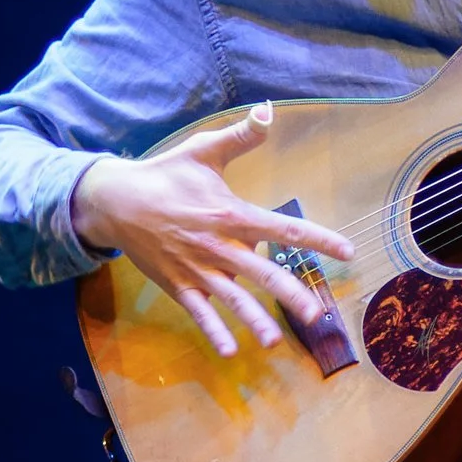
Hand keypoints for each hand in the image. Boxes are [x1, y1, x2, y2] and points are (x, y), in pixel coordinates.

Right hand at [72, 102, 353, 356]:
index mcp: (230, 213)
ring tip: (272, 341)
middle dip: (290, 294)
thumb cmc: (165, 174)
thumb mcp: (204, 150)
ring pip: (231, 299)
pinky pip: (198, 312)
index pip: (282, 227)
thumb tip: (268, 110)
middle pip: (261, 272)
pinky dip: (212, 331)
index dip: (316, 239)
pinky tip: (227, 351)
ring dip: (253, 321)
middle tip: (317, 313)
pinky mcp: (178, 284)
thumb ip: (241, 135)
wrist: (115, 201)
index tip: (346, 251)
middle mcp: (218, 246)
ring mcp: (197, 269)